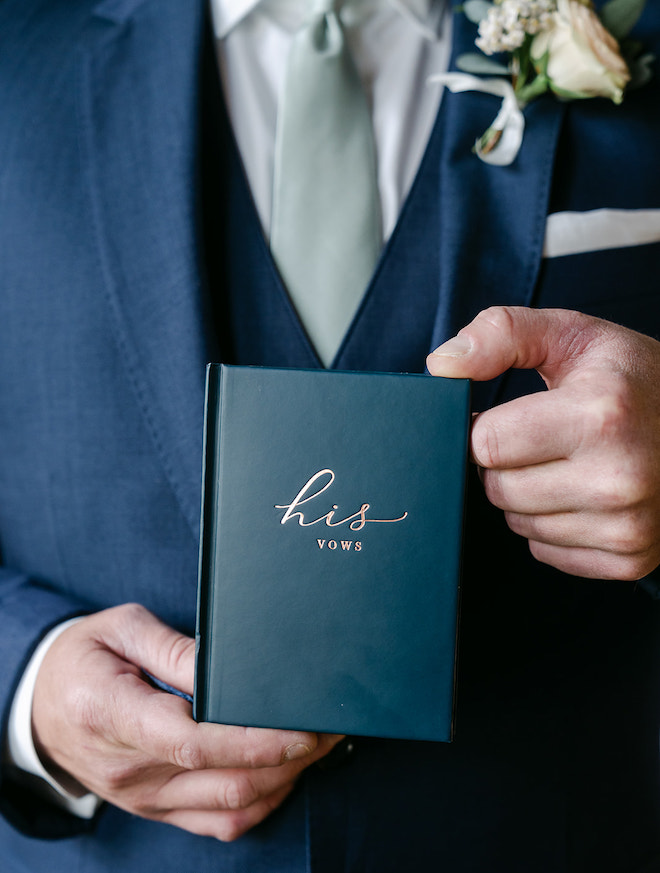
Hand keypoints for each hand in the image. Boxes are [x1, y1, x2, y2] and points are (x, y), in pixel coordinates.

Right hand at [32, 603, 341, 840]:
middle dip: (289, 759)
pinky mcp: (157, 810)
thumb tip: (224, 666)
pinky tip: (285, 775)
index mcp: (115, 716)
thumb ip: (173, 648)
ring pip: (230, 808)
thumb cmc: (83, 658)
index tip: (301, 728)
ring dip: (283, 781)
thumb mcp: (120, 628)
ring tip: (318, 747)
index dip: (255, 741)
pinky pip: (218, 824)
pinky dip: (260, 804)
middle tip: (330, 727)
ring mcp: (145, 798)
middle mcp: (132, 770)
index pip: (195, 742)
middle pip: (225, 781)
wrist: (41, 706)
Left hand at [427, 306, 659, 580]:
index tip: (509, 415)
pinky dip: (550, 526)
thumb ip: (502, 334)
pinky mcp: (630, 560)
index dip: (485, 426)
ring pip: (517, 523)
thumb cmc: (631, 379)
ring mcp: (628, 526)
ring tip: (565, 463)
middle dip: (503, 463)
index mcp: (601, 416)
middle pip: (497, 488)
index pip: (486, 443)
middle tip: (539, 439)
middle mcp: (619, 479)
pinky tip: (581, 494)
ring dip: (524, 496)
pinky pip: (544, 551)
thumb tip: (440, 366)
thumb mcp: (574, 334)